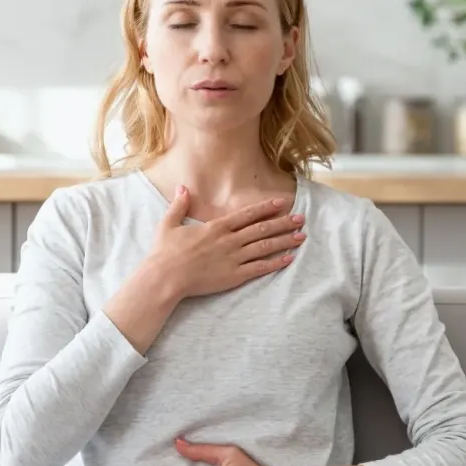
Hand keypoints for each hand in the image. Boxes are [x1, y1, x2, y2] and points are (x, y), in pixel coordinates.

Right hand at [149, 187, 305, 300]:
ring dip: (285, 240)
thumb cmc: (164, 252)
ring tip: (301, 236)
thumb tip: (183, 187)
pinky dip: (276, 263)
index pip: (247, 214)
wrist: (165, 277)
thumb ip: (179, 205)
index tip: (282, 203)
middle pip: (262, 228)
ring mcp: (233, 258)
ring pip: (265, 247)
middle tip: (301, 218)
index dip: (267, 208)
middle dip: (283, 222)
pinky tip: (289, 258)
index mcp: (216, 227)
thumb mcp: (169, 224)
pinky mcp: (234, 276)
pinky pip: (260, 268)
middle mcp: (229, 240)